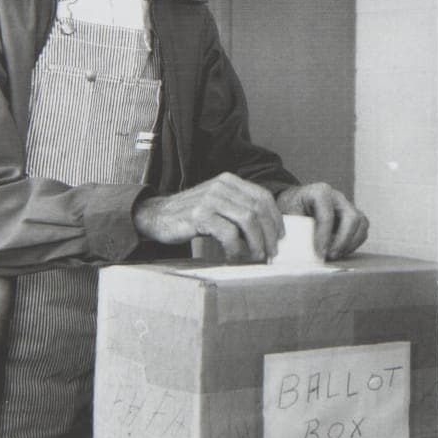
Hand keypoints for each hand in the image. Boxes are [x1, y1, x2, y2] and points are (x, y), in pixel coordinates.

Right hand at [133, 173, 282, 262]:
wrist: (156, 216)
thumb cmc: (191, 215)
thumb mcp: (217, 204)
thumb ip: (238, 208)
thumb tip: (267, 231)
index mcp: (229, 181)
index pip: (262, 196)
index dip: (275, 218)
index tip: (280, 236)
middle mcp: (221, 186)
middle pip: (257, 209)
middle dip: (269, 234)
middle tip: (271, 252)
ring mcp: (210, 199)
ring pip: (247, 220)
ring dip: (257, 242)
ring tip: (257, 257)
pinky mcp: (199, 215)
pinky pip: (228, 233)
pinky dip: (236, 248)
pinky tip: (234, 257)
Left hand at [276, 183, 368, 260]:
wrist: (296, 200)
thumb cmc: (292, 205)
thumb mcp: (287, 212)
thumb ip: (295, 227)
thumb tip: (299, 247)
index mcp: (320, 192)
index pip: (327, 215)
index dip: (324, 236)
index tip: (319, 253)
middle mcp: (338, 197)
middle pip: (352, 217)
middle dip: (343, 240)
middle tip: (330, 256)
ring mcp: (347, 206)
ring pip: (361, 223)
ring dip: (351, 243)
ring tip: (335, 255)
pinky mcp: (352, 216)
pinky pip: (362, 230)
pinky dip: (354, 243)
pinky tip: (340, 251)